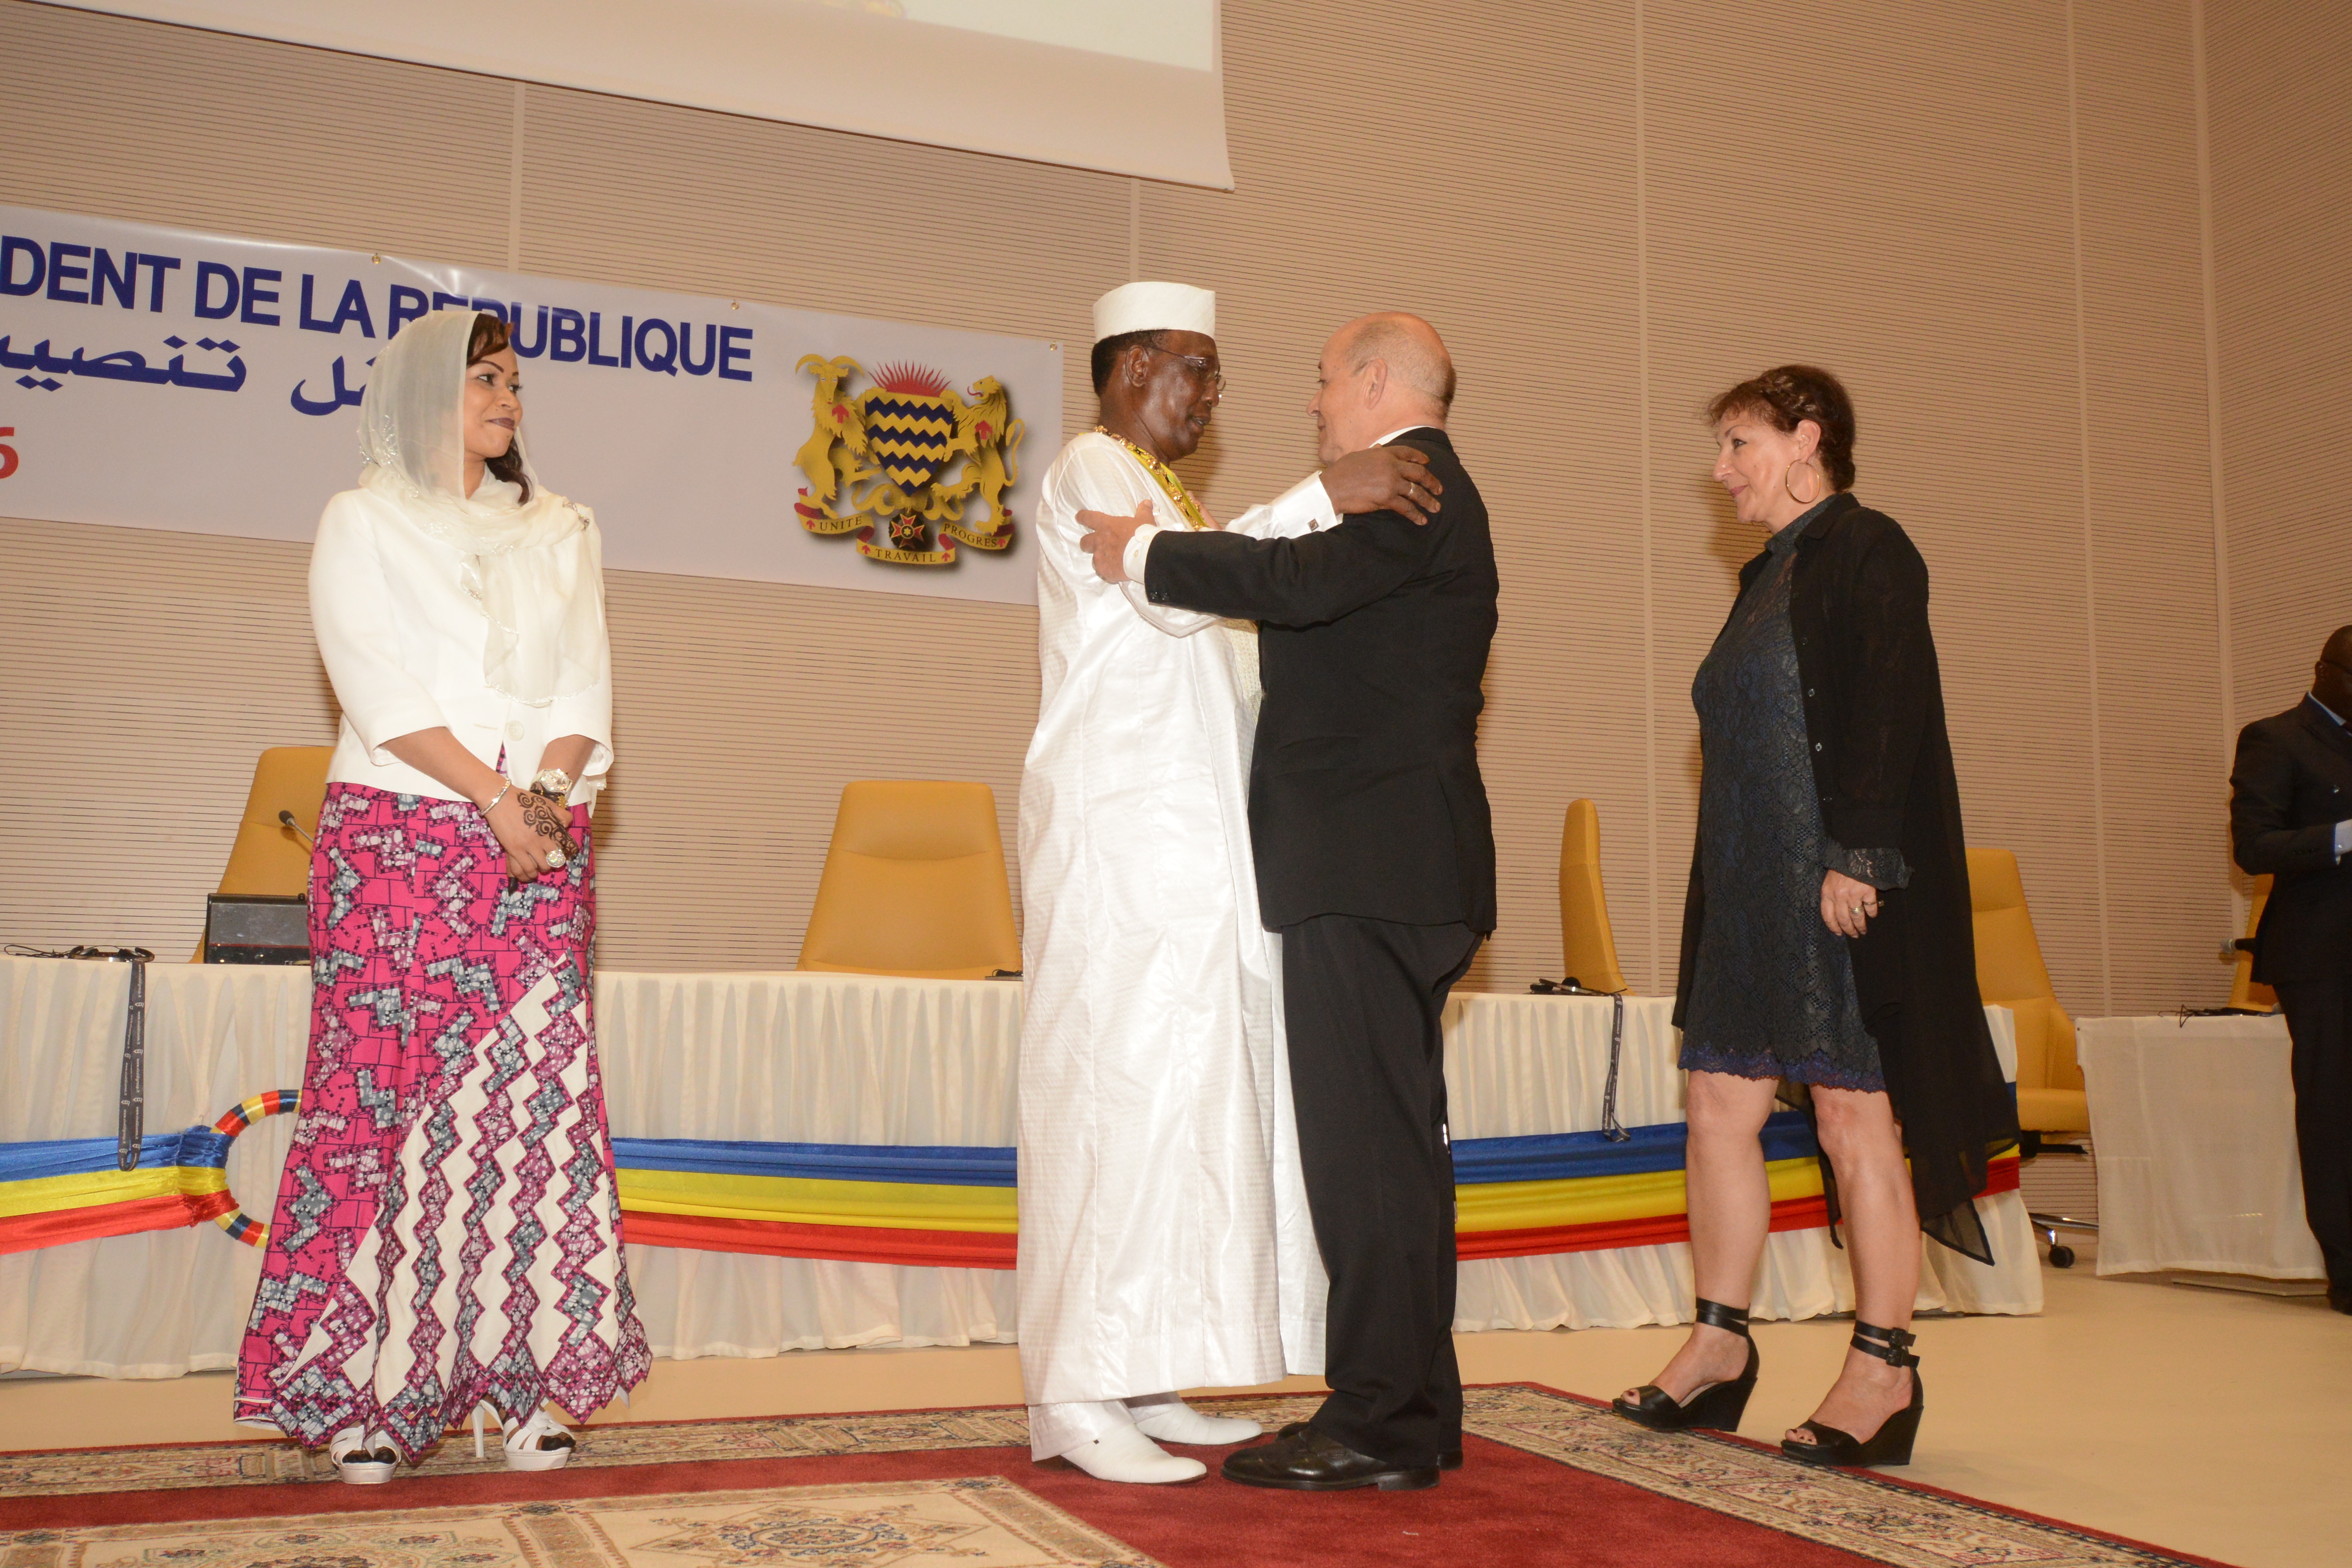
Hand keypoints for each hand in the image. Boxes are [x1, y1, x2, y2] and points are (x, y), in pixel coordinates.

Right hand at [484, 784, 576, 882]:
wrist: (501, 800)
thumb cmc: (524, 800)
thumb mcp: (547, 804)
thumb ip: (560, 814)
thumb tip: (567, 825)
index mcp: (549, 830)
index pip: (561, 850)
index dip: (562, 856)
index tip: (560, 857)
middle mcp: (539, 841)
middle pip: (550, 862)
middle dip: (551, 865)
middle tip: (547, 863)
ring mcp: (525, 847)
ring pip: (536, 869)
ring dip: (538, 872)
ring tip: (537, 871)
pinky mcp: (512, 850)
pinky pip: (519, 869)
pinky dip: (524, 876)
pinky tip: (526, 876)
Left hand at [1075, 498, 1154, 583]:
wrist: (1146, 556)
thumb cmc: (1143, 535)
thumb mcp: (1145, 520)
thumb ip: (1143, 511)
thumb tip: (1147, 502)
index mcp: (1106, 525)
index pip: (1088, 518)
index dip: (1082, 517)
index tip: (1079, 517)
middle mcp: (1099, 541)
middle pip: (1084, 542)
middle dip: (1087, 543)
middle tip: (1096, 545)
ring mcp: (1100, 557)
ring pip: (1093, 559)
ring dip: (1100, 559)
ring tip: (1112, 561)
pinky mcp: (1105, 571)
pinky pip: (1102, 572)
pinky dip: (1107, 571)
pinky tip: (1115, 571)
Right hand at [1321, 446, 1441, 523]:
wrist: (1332, 488)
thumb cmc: (1341, 472)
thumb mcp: (1358, 456)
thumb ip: (1372, 453)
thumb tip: (1380, 449)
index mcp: (1384, 454)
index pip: (1408, 453)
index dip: (1420, 457)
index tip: (1428, 462)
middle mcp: (1391, 466)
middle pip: (1419, 472)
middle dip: (1432, 481)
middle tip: (1439, 489)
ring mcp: (1390, 483)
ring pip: (1416, 492)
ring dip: (1428, 500)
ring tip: (1436, 507)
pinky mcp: (1386, 499)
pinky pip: (1406, 508)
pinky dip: (1415, 515)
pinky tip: (1422, 520)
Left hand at [1821, 869, 1880, 937]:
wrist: (1855, 853)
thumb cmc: (1841, 867)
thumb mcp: (1829, 880)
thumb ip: (1830, 894)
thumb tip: (1835, 912)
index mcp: (1827, 893)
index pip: (1827, 916)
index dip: (1833, 927)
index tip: (1838, 933)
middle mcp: (1839, 896)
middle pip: (1843, 919)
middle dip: (1848, 930)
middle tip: (1853, 935)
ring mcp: (1853, 895)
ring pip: (1857, 917)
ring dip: (1860, 926)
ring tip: (1862, 931)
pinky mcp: (1867, 892)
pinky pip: (1870, 908)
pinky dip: (1872, 913)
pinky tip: (1872, 915)